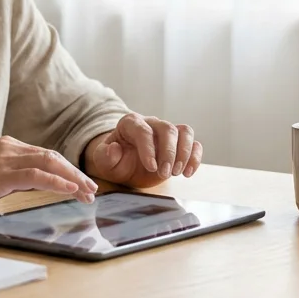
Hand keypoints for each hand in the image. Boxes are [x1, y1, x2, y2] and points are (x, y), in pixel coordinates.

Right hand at [0, 136, 98, 220]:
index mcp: (6, 146)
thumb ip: (13, 178)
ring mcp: (3, 158)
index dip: (67, 169)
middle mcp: (7, 147)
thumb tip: (38, 185)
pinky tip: (70, 190)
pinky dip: (57, 182)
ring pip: (49, 163)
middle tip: (92, 189)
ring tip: (87, 193)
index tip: (82, 184)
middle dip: (75, 173)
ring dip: (72, 178)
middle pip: (52, 156)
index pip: (45, 155)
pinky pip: (36, 176)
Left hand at [83, 114, 202, 187]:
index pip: (143, 130)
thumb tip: (114, 148)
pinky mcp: (179, 144)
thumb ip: (105, 156)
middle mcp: (151, 123)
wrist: (124, 166)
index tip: (151, 167)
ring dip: (184, 153)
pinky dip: (195, 158)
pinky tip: (187, 173)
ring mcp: (167, 133)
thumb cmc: (114, 161)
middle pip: (167, 129)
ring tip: (176, 173)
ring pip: (185, 132)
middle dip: (168, 152)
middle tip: (164, 174)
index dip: (148, 148)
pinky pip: (194, 144)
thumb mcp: (103, 162)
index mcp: (130, 123)